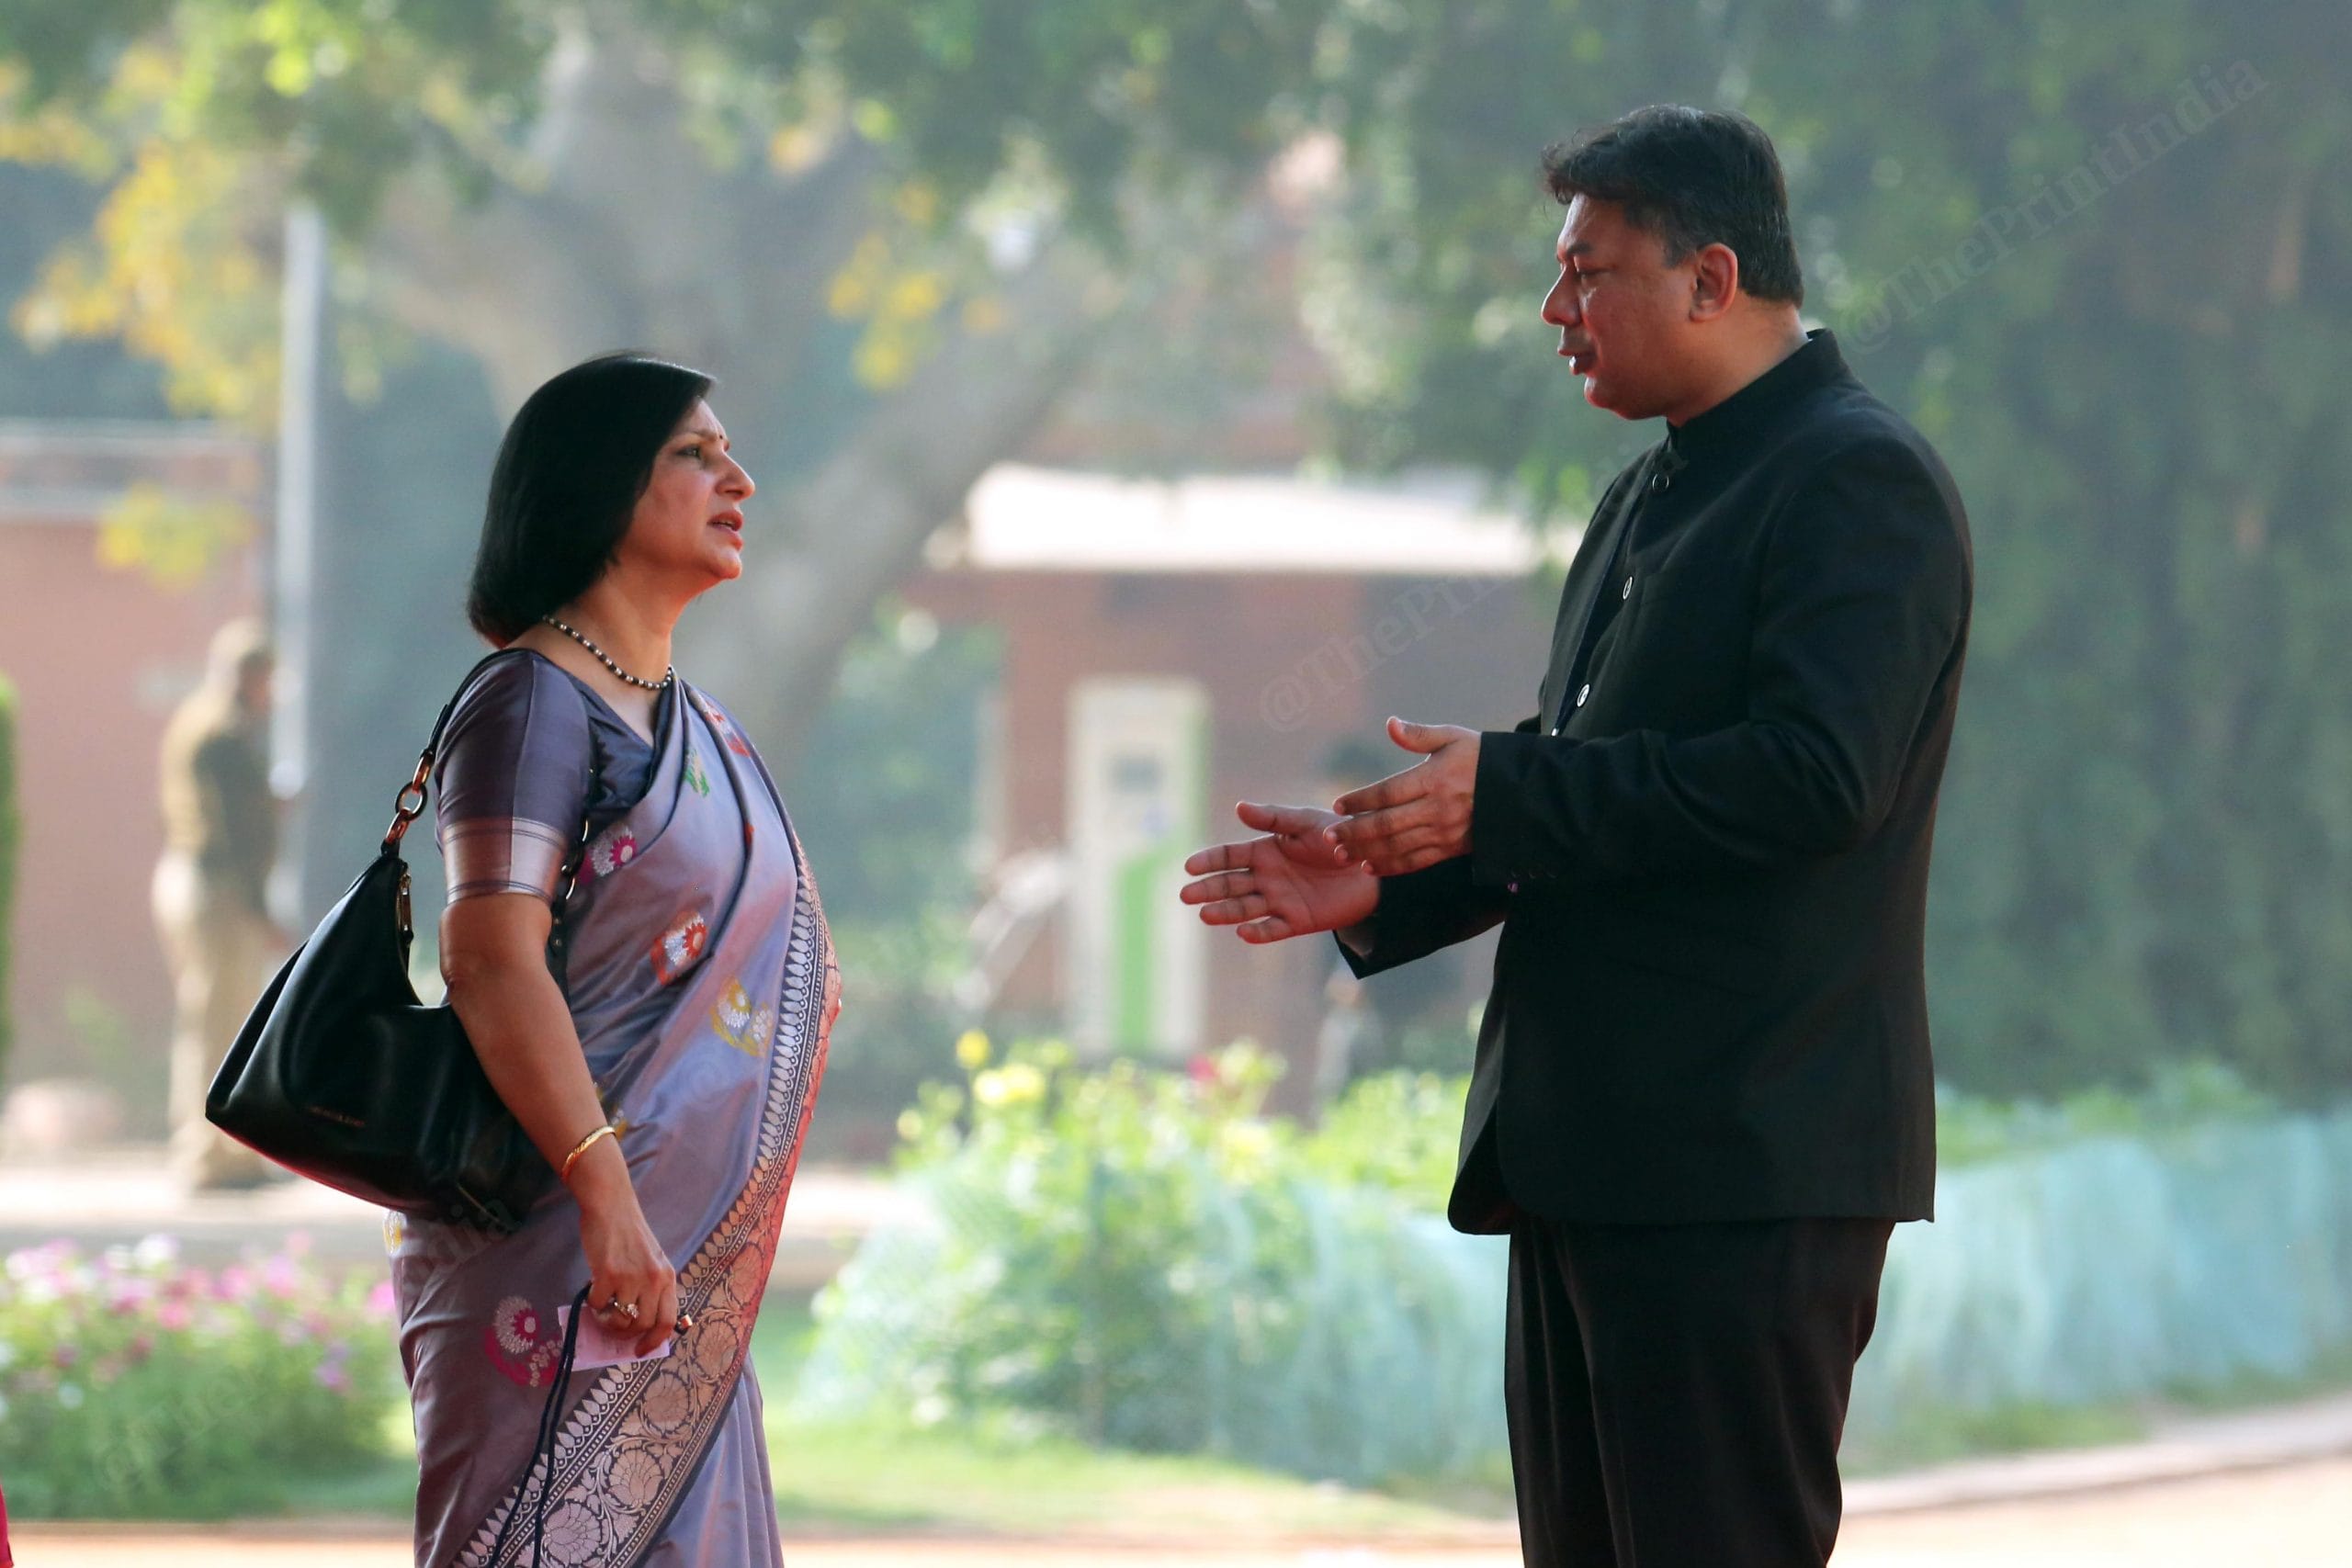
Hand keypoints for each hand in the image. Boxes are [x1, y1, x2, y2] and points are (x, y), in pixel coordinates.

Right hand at [572, 1151, 680, 1357]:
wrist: (611, 1207)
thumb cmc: (630, 1235)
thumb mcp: (652, 1261)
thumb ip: (651, 1288)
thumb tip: (638, 1325)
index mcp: (668, 1277)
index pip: (669, 1320)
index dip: (654, 1341)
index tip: (640, 1351)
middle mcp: (654, 1280)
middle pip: (642, 1325)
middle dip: (625, 1334)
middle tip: (613, 1328)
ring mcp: (631, 1278)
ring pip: (620, 1320)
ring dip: (607, 1321)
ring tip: (602, 1308)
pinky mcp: (608, 1274)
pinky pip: (598, 1305)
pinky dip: (593, 1305)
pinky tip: (593, 1291)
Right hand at [1180, 801, 1378, 942]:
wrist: (1372, 867)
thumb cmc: (1339, 837)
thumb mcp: (1306, 822)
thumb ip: (1274, 817)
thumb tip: (1239, 807)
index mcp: (1264, 851)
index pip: (1228, 856)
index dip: (1208, 861)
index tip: (1189, 866)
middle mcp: (1266, 877)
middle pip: (1230, 884)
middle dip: (1208, 889)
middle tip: (1186, 894)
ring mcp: (1279, 900)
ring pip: (1245, 907)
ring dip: (1225, 911)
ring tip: (1205, 914)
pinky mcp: (1297, 920)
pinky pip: (1274, 929)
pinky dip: (1259, 932)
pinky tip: (1243, 932)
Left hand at [1328, 717, 1480, 875]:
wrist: (1522, 791)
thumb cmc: (1482, 759)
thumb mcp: (1454, 738)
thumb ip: (1419, 735)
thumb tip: (1390, 723)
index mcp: (1435, 778)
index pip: (1389, 792)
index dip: (1361, 800)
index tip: (1338, 805)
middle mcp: (1437, 808)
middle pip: (1387, 824)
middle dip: (1355, 831)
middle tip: (1329, 836)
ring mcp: (1444, 832)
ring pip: (1398, 846)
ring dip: (1366, 852)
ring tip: (1340, 854)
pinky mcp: (1451, 849)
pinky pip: (1416, 861)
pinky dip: (1391, 867)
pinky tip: (1369, 867)